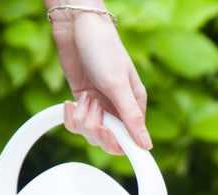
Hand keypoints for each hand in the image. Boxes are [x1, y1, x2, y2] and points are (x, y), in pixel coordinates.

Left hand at [46, 2, 150, 153]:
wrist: (77, 27)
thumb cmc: (103, 49)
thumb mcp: (118, 85)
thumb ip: (131, 117)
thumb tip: (146, 145)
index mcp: (134, 106)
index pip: (132, 140)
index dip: (119, 143)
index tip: (107, 134)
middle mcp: (117, 109)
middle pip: (108, 140)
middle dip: (96, 129)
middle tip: (93, 110)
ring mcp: (99, 106)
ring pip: (90, 133)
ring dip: (82, 119)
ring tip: (84, 98)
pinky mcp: (82, 102)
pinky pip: (76, 124)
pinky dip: (71, 116)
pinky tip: (72, 102)